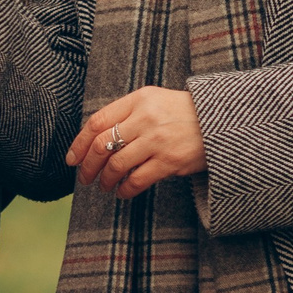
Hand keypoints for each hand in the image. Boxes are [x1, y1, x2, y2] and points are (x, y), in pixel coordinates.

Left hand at [67, 86, 205, 197]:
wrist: (220, 121)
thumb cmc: (182, 113)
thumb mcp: (154, 101)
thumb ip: (127, 114)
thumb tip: (96, 140)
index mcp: (138, 99)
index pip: (97, 121)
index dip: (79, 143)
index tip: (72, 159)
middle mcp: (145, 118)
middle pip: (102, 144)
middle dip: (88, 165)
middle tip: (84, 177)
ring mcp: (157, 140)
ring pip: (116, 165)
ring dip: (105, 180)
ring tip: (104, 186)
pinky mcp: (169, 160)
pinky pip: (137, 180)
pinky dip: (125, 190)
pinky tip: (123, 192)